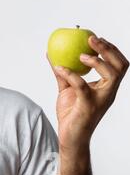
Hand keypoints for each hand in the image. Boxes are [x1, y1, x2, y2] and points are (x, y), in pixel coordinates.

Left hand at [47, 36, 128, 152]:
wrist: (70, 136)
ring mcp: (101, 99)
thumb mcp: (67, 88)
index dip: (110, 49)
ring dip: (97, 62)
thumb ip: (63, 73)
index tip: (95, 37)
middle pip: (121, 66)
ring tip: (80, 55)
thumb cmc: (71, 113)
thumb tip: (52, 54)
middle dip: (109, 50)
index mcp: (106, 87)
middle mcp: (108, 92)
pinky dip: (70, 74)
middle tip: (91, 39)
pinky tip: (58, 67)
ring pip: (111, 76)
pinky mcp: (89, 106)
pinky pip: (82, 85)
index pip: (118, 64)